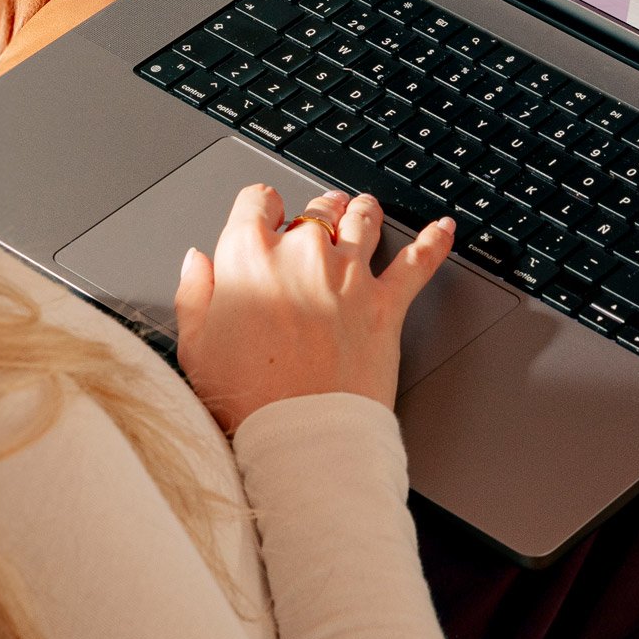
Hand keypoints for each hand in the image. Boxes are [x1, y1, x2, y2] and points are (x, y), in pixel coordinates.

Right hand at [175, 184, 455, 434]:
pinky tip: (443, 229)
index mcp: (250, 258)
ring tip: (361, 210)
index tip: (263, 213)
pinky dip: (433, 241)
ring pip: (362, 220)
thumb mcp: (195, 346)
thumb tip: (198, 260)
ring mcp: (349, 276)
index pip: (255, 201)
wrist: (300, 437)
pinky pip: (418, 261)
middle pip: (313, 210)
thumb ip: (195, 293)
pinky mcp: (386, 303)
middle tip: (315, 220)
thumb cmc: (246, 399)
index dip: (259, 206)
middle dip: (313, 212)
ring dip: (360, 212)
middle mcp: (304, 255)